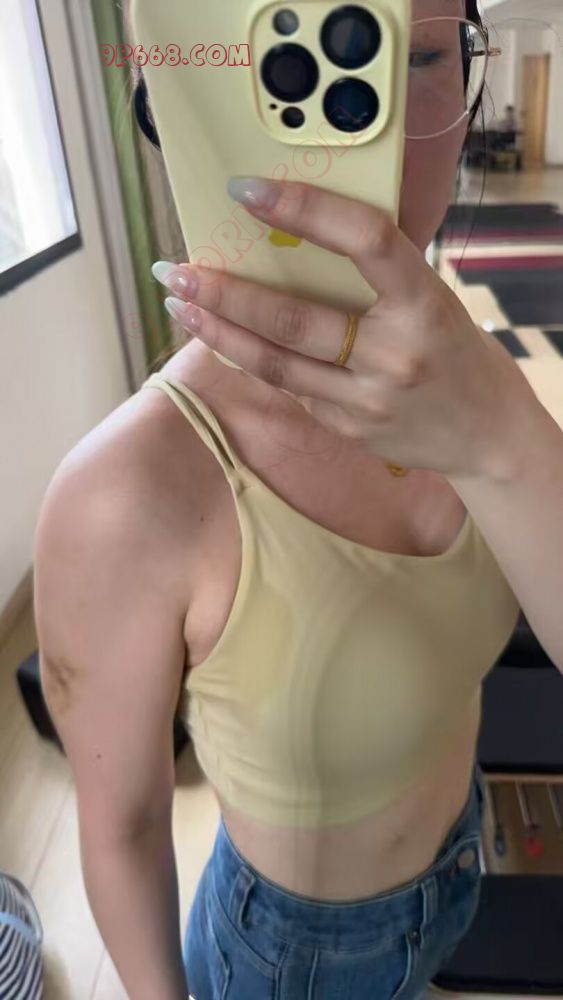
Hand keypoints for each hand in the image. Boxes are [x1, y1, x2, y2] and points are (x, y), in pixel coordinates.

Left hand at [156, 176, 538, 478]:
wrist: (486, 435)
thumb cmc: (455, 352)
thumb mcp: (431, 300)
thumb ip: (375, 277)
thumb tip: (290, 237)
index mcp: (423, 302)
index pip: (365, 241)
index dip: (305, 209)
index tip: (245, 190)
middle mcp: (394, 353)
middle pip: (294, 319)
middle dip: (226, 292)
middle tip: (177, 270)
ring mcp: (368, 399)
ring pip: (275, 363)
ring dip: (219, 331)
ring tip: (180, 304)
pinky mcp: (348, 427)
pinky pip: (289, 387)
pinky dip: (253, 359)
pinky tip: (225, 338)